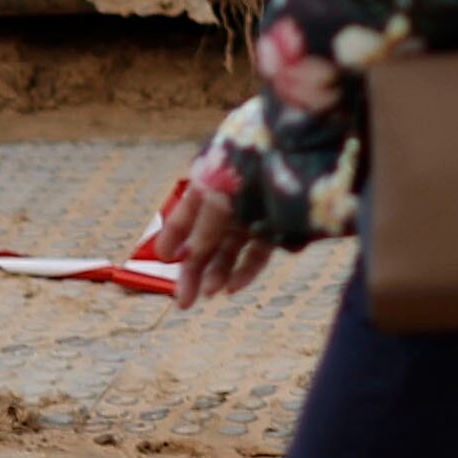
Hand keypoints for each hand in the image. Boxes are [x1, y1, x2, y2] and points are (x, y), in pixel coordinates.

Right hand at [150, 178, 276, 309]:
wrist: (295, 155)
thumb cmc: (253, 166)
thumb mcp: (220, 195)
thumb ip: (204, 226)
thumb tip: (188, 256)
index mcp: (209, 187)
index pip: (185, 215)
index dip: (172, 236)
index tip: (162, 259)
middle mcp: (228, 203)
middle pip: (205, 240)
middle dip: (193, 270)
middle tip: (183, 302)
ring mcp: (252, 216)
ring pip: (230, 250)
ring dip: (218, 273)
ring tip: (209, 293)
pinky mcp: (275, 228)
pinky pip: (257, 253)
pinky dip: (245, 270)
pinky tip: (233, 287)